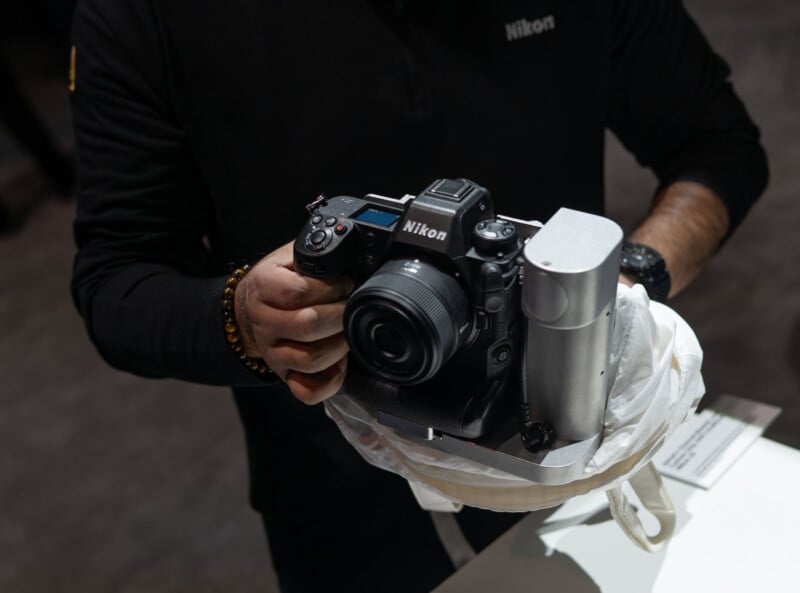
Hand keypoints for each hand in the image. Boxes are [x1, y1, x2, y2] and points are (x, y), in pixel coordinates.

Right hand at [234, 242, 352, 403]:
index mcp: (262, 288)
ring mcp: (272, 353)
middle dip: (340, 315)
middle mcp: (263, 323)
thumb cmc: (277, 280)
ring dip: (339, 345)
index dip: (331, 287)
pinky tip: (339, 364)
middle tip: (351, 306)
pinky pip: (306, 391)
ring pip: (310, 359)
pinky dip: (329, 382)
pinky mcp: (283, 375)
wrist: (246, 308)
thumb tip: (347, 250)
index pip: (298, 292)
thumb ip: (314, 253)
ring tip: (348, 331)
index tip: (344, 283)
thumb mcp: (288, 257)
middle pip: (307, 326)